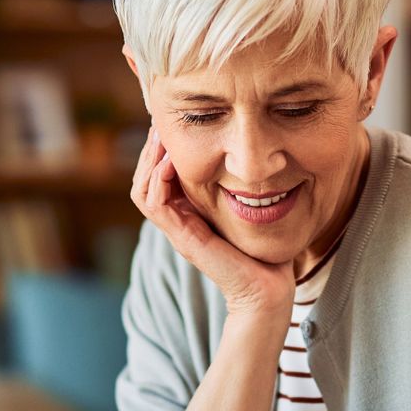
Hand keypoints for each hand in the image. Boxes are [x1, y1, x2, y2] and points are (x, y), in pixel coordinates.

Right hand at [131, 125, 293, 319]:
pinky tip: (169, 160)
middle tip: (160, 120)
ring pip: (142, 189)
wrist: (268, 289)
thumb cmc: (264, 252)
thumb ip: (240, 187)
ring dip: (148, 160)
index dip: (160, 149)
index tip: (172, 122)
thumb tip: (246, 155)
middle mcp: (178, 221)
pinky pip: (154, 204)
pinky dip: (157, 179)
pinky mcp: (183, 239)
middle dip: (150, 148)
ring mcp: (178, 231)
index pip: (158, 176)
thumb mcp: (249, 209)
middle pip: (144, 179)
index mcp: (189, 213)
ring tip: (160, 135)